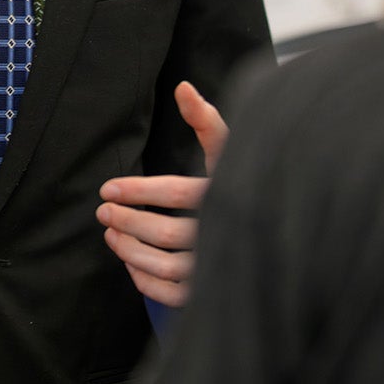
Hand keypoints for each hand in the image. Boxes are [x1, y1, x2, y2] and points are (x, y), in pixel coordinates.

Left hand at [95, 81, 228, 307]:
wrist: (280, 240)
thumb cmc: (245, 186)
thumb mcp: (231, 153)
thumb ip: (207, 121)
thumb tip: (182, 87)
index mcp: (232, 197)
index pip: (178, 192)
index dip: (138, 190)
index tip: (107, 188)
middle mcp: (231, 234)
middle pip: (168, 233)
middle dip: (127, 221)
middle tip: (102, 211)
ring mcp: (226, 269)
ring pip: (168, 267)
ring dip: (130, 250)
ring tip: (110, 233)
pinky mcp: (218, 294)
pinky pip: (174, 296)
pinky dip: (146, 282)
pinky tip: (131, 264)